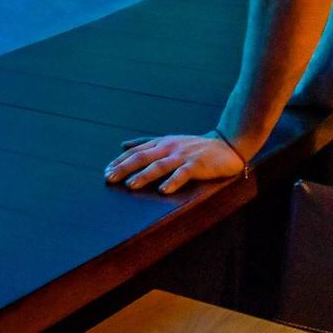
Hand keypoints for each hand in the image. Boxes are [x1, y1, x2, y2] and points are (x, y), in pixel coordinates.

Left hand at [104, 132, 246, 193]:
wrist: (225, 145)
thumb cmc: (194, 146)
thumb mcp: (168, 141)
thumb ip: (146, 143)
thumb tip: (123, 145)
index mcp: (161, 143)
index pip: (136, 152)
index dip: (120, 161)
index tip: (106, 171)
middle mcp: (169, 148)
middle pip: (142, 158)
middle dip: (124, 168)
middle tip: (109, 178)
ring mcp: (182, 156)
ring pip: (159, 166)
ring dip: (144, 175)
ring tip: (130, 185)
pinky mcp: (197, 165)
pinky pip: (183, 174)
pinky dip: (173, 182)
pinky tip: (163, 190)